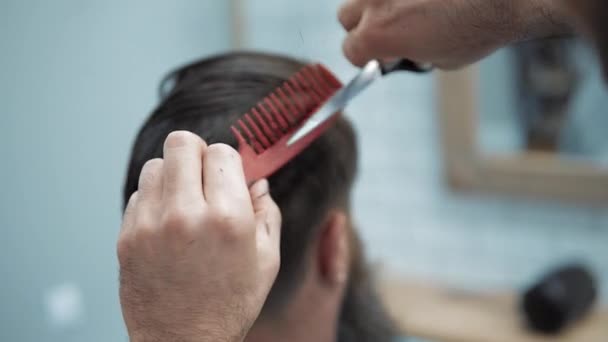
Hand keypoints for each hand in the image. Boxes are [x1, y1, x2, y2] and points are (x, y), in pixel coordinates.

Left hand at [117, 131, 280, 341]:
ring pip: (156, 165)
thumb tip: (258, 181)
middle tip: (203, 175)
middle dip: (197, 153)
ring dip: (173, 176)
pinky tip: (168, 226)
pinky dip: (155, 201)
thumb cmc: (229, 305)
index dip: (228, 161)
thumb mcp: (267, 261)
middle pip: (182, 143)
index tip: (228, 175)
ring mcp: (150, 224)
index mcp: (229, 218)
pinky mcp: (127, 237)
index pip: (222, 152)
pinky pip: (139, 195)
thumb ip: (267, 212)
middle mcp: (186, 214)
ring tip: (184, 203)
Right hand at [338, 0, 570, 68]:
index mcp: (378, 34)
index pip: (350, 49)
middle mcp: (375, 1)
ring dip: (379, 4)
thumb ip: (410, 54)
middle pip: (346, 16)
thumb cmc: (480, 29)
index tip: (382, 56)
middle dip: (363, 26)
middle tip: (391, 30)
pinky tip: (427, 1)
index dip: (366, 57)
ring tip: (411, 8)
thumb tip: (406, 49)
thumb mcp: (440, 60)